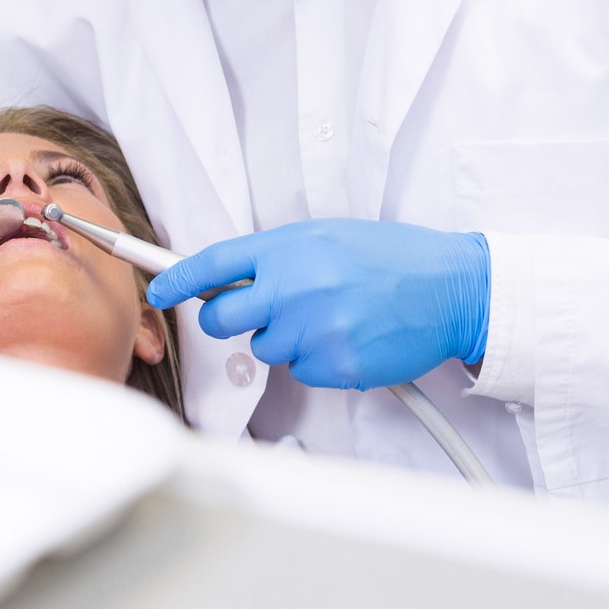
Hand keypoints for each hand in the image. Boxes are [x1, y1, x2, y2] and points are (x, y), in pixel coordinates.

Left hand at [146, 220, 489, 390]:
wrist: (453, 289)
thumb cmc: (392, 259)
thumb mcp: (326, 238)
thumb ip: (275, 256)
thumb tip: (226, 277)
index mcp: (291, 247)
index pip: (213, 264)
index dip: (176, 280)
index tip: (156, 290)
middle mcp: (296, 286)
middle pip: (221, 318)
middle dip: (229, 318)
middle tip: (264, 310)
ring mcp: (315, 328)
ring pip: (264, 348)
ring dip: (286, 338)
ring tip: (331, 316)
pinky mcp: (335, 363)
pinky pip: (301, 371)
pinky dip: (318, 360)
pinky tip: (349, 337)